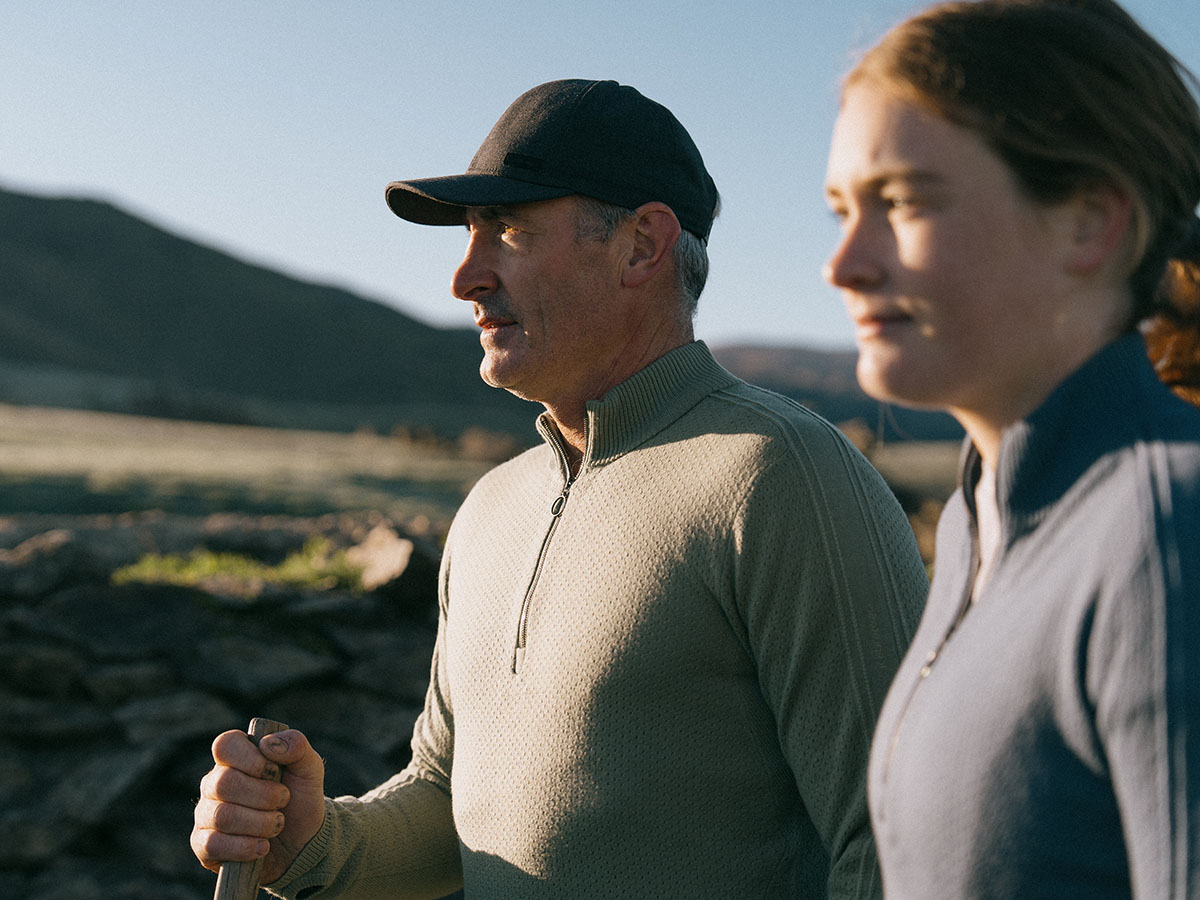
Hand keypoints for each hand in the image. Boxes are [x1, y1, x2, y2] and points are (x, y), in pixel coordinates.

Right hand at [191, 727, 326, 884]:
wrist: (303, 843)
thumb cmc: (301, 799)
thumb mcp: (309, 769)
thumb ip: (296, 746)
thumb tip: (267, 743)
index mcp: (236, 758)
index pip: (225, 745)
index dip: (251, 759)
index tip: (274, 772)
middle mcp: (214, 783)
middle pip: (224, 783)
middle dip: (264, 796)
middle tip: (283, 800)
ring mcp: (206, 814)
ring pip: (222, 816)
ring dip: (260, 823)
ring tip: (277, 824)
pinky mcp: (203, 845)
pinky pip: (212, 845)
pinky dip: (245, 847)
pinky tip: (263, 847)